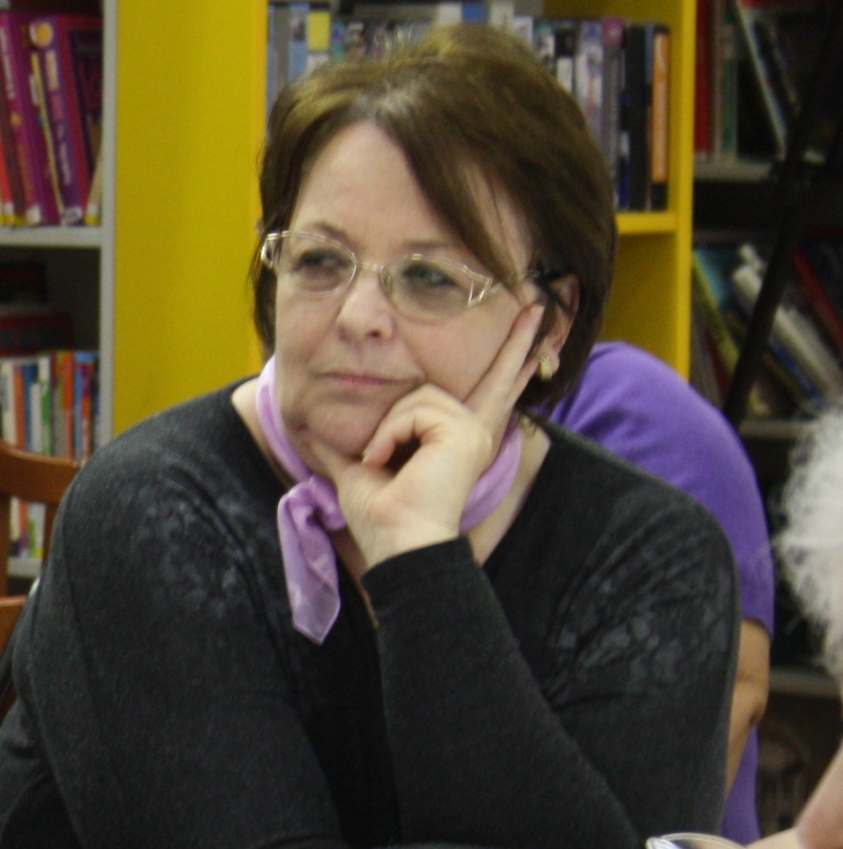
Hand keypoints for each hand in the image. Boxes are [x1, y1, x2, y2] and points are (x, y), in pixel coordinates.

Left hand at [302, 299, 543, 567]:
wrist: (397, 544)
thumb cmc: (382, 517)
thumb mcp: (359, 471)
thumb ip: (341, 446)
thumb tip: (310, 430)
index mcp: (456, 439)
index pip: (487, 394)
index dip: (512, 365)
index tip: (534, 335)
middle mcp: (474, 431)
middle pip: (494, 377)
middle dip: (516, 341)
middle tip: (538, 305)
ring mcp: (474, 430)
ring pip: (417, 394)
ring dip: (386, 428)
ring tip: (380, 460)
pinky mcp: (465, 431)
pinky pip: (413, 408)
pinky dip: (388, 433)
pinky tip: (385, 460)